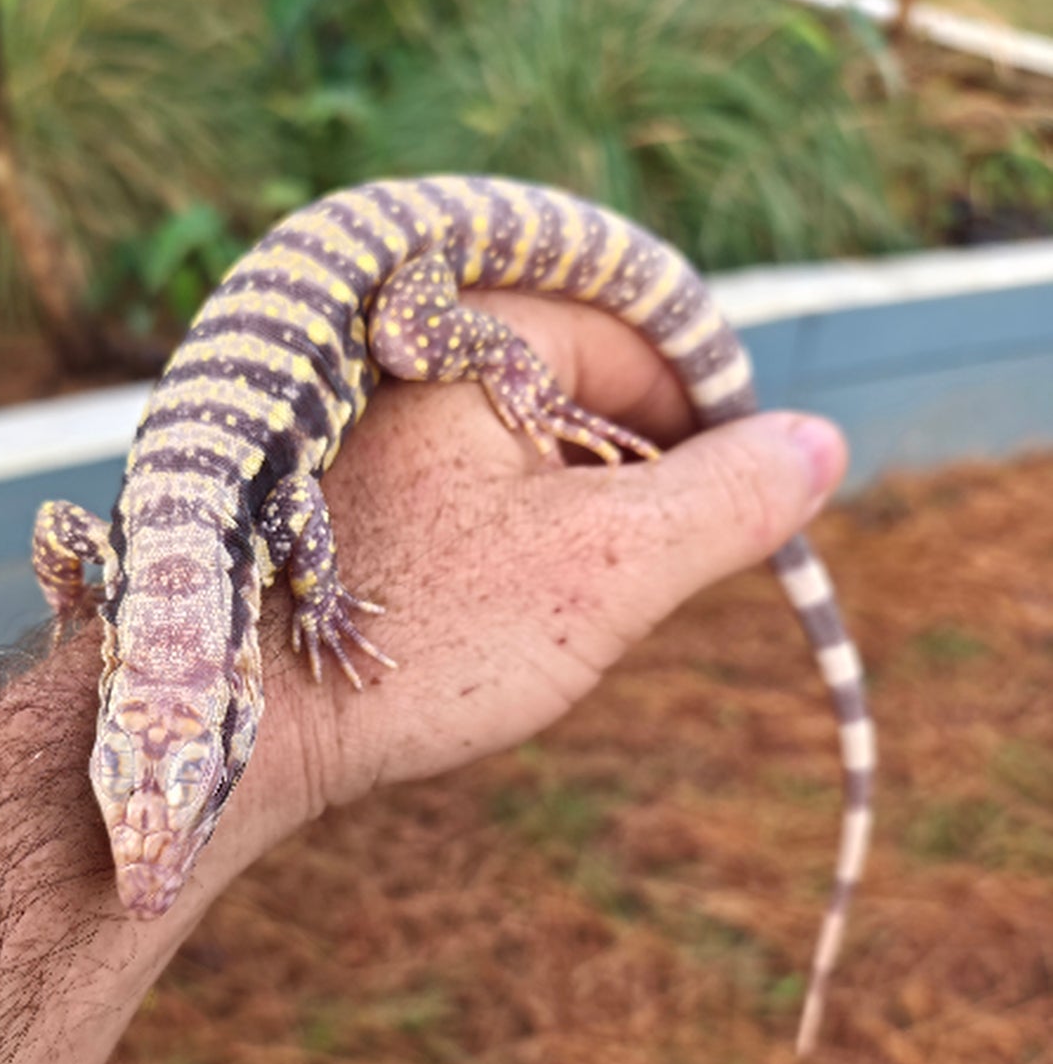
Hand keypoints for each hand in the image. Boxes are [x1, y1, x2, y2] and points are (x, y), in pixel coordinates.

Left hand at [208, 293, 845, 888]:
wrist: (247, 730)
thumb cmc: (423, 636)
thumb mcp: (606, 567)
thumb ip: (724, 499)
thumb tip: (816, 446)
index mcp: (469, 333)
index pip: (630, 334)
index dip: (703, 416)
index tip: (740, 502)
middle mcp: (407, 355)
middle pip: (577, 388)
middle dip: (630, 479)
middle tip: (636, 578)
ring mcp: (367, 425)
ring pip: (521, 447)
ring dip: (570, 519)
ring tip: (550, 609)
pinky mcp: (342, 495)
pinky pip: (462, 489)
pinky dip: (506, 538)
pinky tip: (490, 614)